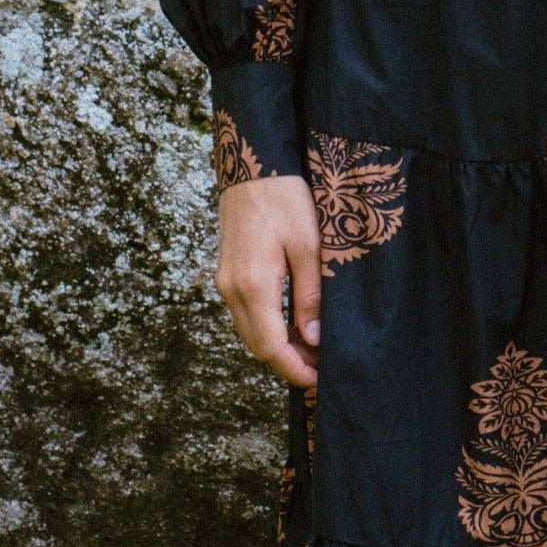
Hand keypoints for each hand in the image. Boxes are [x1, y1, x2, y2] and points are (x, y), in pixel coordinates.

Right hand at [215, 173, 321, 388]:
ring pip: (250, 331)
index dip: (294, 369)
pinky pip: (245, 313)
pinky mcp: (228, 273)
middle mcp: (231, 290)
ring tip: (311, 348)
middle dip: (287, 362)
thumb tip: (312, 338)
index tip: (318, 381)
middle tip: (321, 368)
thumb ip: (309, 295)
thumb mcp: (308, 246)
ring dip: (277, 345)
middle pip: (257, 346)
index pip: (270, 347)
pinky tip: (292, 323)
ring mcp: (225, 282)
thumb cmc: (285, 199)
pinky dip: (267, 326)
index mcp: (253, 286)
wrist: (252, 165)